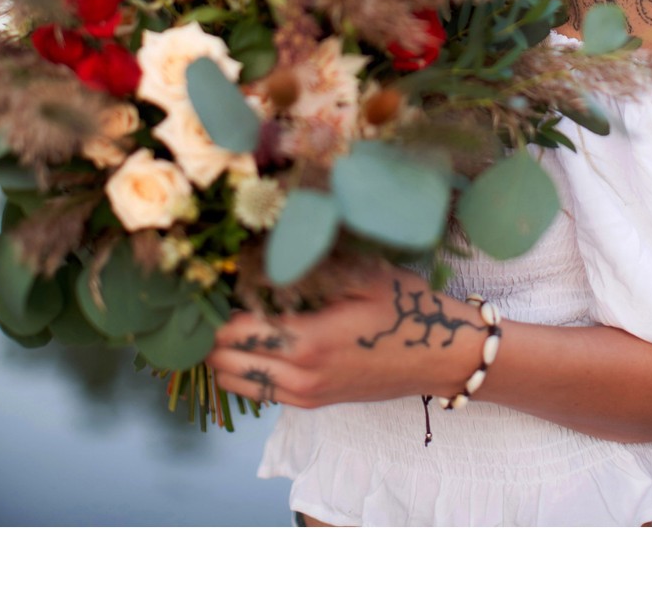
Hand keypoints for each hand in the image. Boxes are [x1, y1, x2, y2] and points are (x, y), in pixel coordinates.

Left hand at [206, 266, 486, 409]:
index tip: (209, 281)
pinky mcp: (313, 403)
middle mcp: (300, 375)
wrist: (442, 356)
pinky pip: (258, 393)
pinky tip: (252, 341)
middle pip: (223, 361)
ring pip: (234, 382)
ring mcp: (305, 394)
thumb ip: (314, 265)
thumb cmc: (407, 309)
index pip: (233, 331)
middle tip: (210, 298)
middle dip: (210, 331)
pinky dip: (243, 370)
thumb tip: (265, 249)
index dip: (214, 307)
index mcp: (308, 341)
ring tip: (227, 318)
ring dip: (223, 353)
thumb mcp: (366, 274)